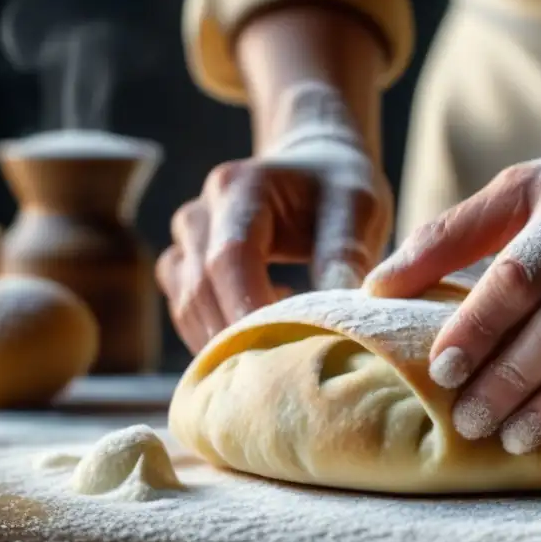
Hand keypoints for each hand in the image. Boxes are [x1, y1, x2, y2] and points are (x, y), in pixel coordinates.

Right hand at [157, 84, 391, 352]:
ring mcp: (184, 243)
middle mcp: (200, 214)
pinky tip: (263, 339)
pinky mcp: (183, 270)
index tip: (284, 347)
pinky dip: (218, 337)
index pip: (229, 258)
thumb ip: (346, 251)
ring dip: (225, 342)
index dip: (249, 308)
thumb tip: (337, 308)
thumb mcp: (358, 206)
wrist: (315, 166)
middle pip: (200, 289)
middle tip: (286, 375)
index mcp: (239, 188)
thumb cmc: (339, 187)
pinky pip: (187, 314)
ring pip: (187, 308)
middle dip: (239, 336)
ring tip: (279, 359)